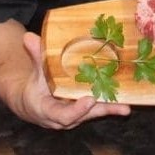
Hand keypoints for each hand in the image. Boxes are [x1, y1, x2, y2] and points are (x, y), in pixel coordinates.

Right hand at [0, 21, 130, 130]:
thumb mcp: (35, 72)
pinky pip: (97, 110)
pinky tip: (126, 105)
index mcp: (47, 110)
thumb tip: (28, 36)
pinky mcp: (84, 112)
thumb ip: (35, 55)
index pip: (62, 115)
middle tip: (116, 104)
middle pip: (83, 116)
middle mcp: (63, 118)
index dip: (76, 110)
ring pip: (93, 114)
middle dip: (99, 110)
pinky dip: (110, 107)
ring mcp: (75, 116)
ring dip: (109, 109)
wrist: (33, 103)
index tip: (89, 100)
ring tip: (125, 107)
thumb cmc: (35, 87)